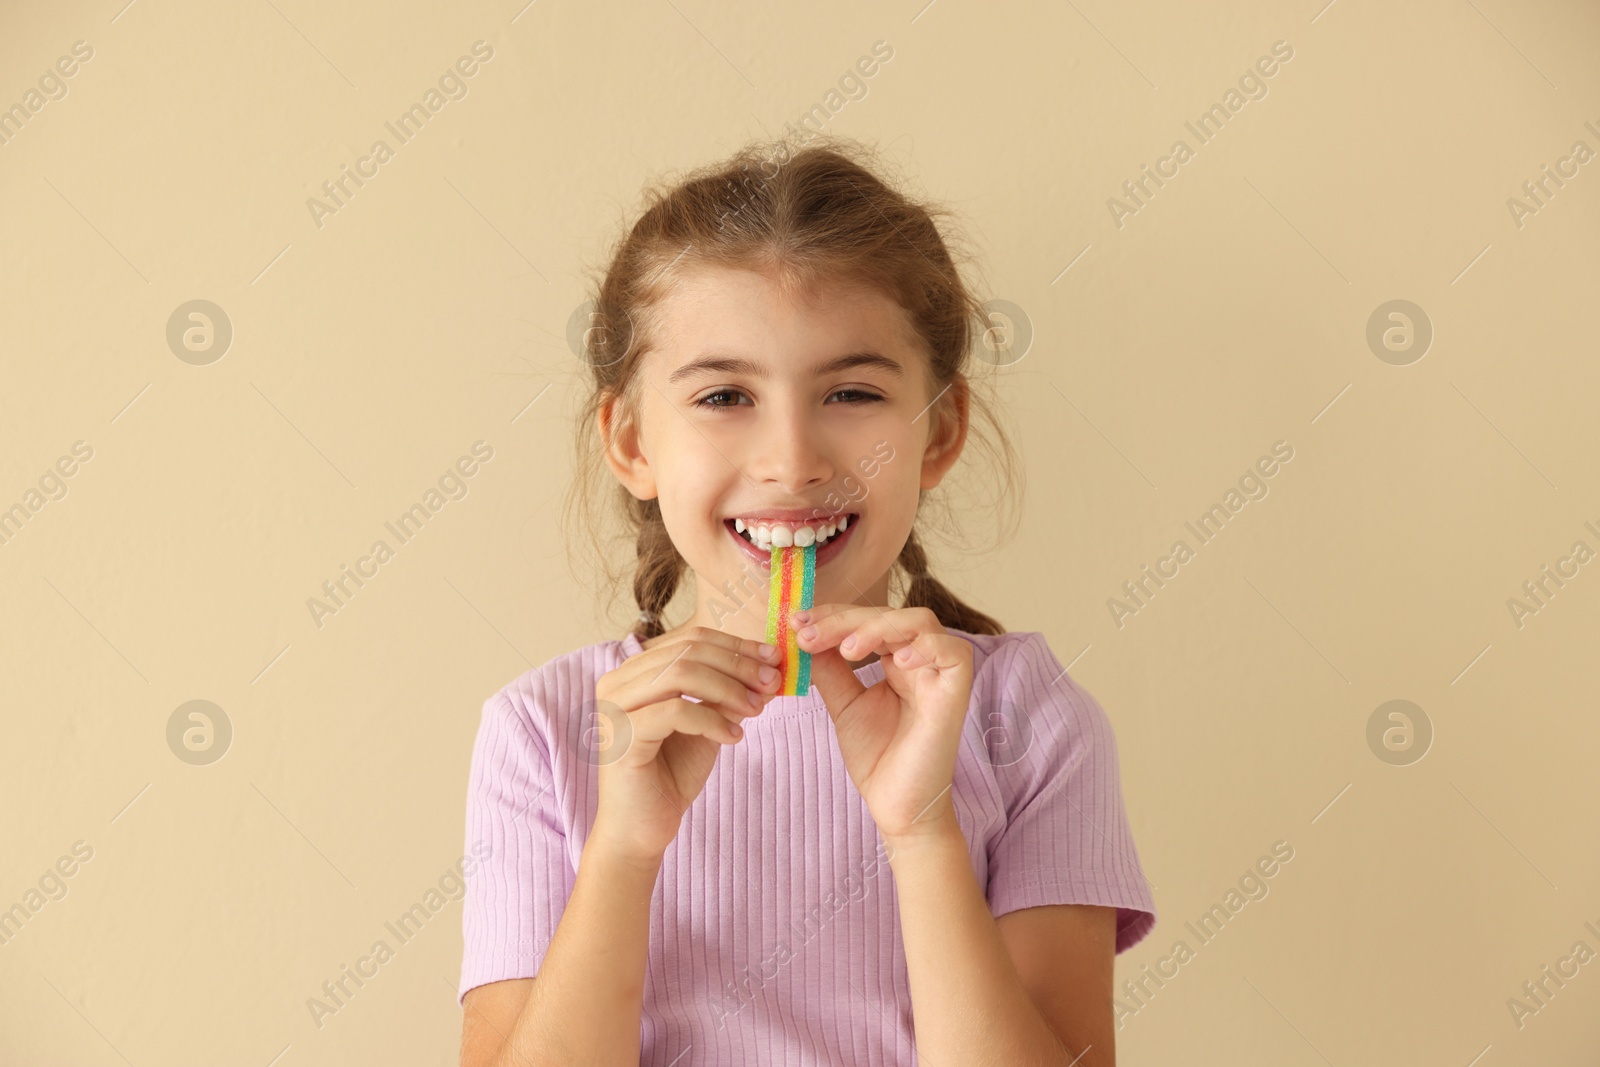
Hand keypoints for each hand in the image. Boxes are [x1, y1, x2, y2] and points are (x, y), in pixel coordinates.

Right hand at [590, 628, 783, 862]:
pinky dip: (713, 720)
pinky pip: (676, 711)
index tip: (774, 658)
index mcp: (634, 671)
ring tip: (756, 710)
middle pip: (687, 651)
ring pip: (682, 674)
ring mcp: (615, 707)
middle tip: (772, 682)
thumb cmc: (671, 773)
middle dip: (738, 664)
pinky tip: (733, 737)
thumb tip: (770, 664)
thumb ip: (727, 691)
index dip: (736, 645)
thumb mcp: (707, 721)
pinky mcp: (621, 736)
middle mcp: (617, 681)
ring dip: (729, 689)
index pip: (689, 639)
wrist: (642, 829)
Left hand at [791, 605, 973, 841]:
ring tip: (846, 649)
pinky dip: (925, 647)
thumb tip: (806, 636)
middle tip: (808, 635)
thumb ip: (830, 669)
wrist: (897, 806)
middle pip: (888, 615)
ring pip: (919, 622)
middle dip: (843, 620)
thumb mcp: (845, 705)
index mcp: (896, 660)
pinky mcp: (955, 693)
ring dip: (877, 627)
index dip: (833, 616)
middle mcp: (921, 661)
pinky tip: (895, 661)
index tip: (797, 623)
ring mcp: (940, 674)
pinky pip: (954, 652)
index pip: (867, 620)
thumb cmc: (878, 758)